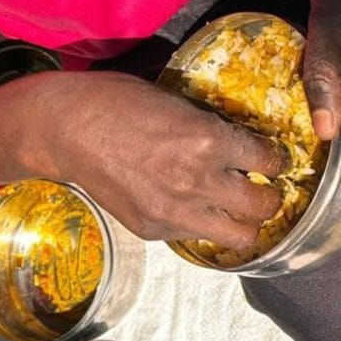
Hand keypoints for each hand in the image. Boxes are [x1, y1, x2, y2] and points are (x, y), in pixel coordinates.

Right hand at [0, 71, 286, 250]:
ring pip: (239, 237)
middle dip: (270, 198)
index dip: (276, 160)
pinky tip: (194, 208)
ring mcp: (177, 211)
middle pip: (264, 207)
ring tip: (237, 210)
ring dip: (244, 223)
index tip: (272, 159)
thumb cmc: (119, 102)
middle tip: (264, 189)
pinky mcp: (155, 230)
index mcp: (209, 141)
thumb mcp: (179, 104)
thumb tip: (244, 146)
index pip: (270, 161)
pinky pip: (196, 237)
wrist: (63, 129)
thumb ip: (214, 130)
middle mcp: (199, 181)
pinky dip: (202, 225)